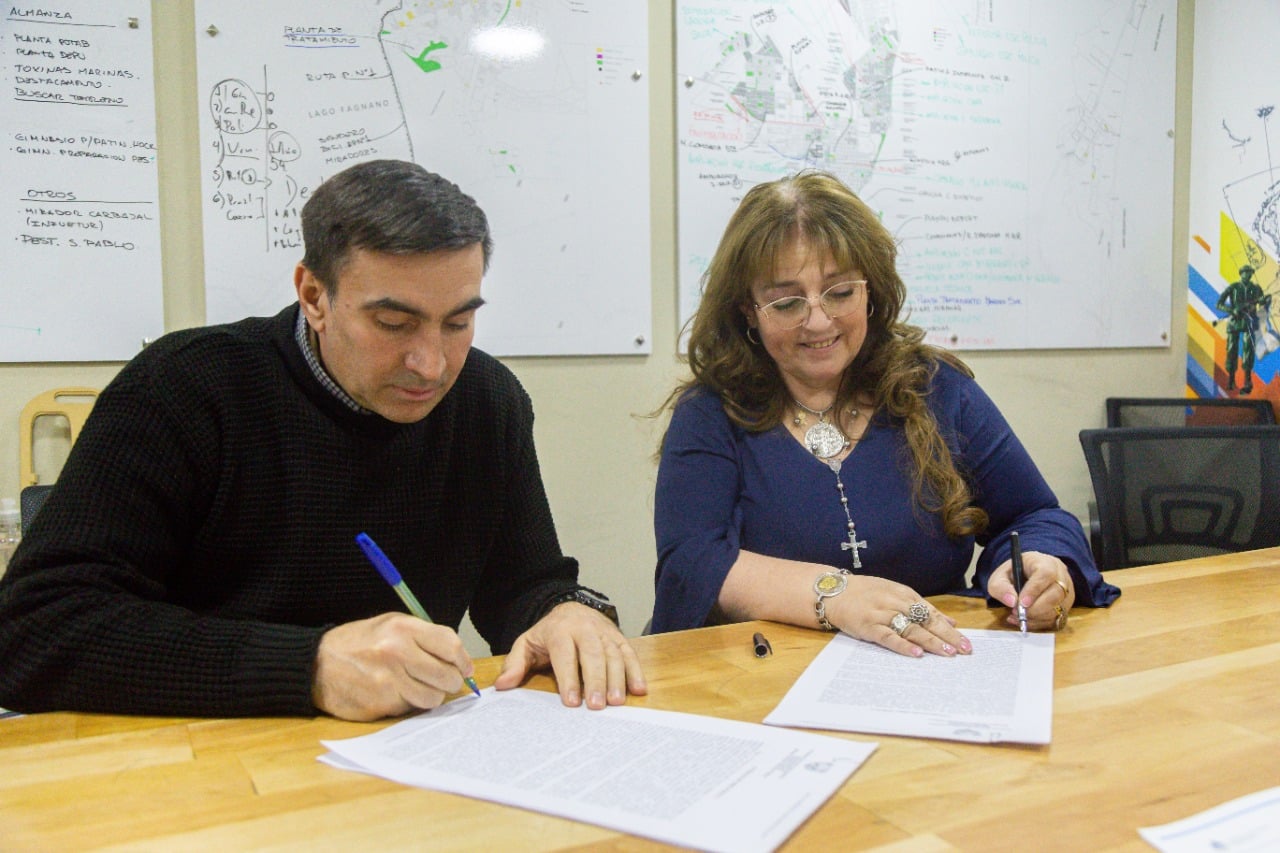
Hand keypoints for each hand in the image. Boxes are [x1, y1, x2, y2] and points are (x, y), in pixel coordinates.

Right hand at [311, 613, 474, 720]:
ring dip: (432, 696)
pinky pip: (410, 708)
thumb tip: (458, 658)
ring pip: (433, 698)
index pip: (450, 645)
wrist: (316, 664)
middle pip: (447, 676)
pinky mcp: (380, 703)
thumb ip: (423, 637)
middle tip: (446, 682)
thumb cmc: (358, 643)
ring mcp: (388, 680)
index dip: (464, 660)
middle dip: (452, 682)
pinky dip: (409, 704)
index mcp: (403, 628)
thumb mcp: (390, 625)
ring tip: (420, 688)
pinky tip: (397, 694)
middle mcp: (397, 653)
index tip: (465, 668)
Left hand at [494, 601, 647, 708]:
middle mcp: (585, 629)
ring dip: (617, 679)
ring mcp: (604, 632)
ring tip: (615, 702)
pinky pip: (630, 653)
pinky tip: (638, 690)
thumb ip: (515, 664)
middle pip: (592, 654)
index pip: (565, 654)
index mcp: (559, 630)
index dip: (568, 678)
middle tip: (596, 706)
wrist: (571, 607)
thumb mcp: (526, 644)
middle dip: (595, 680)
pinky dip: (636, 671)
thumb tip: (502, 685)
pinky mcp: (619, 637)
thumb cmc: (548, 634)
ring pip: (614, 654)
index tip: (571, 701)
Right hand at [829, 575, 971, 657]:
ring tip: (947, 653)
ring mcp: (881, 614)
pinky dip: (903, 646)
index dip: (950, 629)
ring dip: (930, 642)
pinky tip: (916, 654)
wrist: (834, 591)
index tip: (967, 642)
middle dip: (947, 636)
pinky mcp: (868, 626)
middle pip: (926, 621)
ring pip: (911, 628)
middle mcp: (895, 603)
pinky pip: (888, 637)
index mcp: (904, 594)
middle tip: (965, 650)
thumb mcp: (896, 593)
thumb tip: (950, 621)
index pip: (932, 612)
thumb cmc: (866, 593)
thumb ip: (922, 607)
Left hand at [988, 551, 1075, 630]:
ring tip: (1017, 616)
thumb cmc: (1016, 573)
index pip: (1046, 574)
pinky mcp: (1066, 608)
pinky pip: (1057, 620)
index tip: (1021, 603)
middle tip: (1017, 612)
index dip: (1034, 590)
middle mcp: (1061, 576)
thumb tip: (1011, 602)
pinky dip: (1039, 624)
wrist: (1029, 574)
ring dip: (1036, 618)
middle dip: (1035, 608)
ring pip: (1058, 609)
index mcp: (1045, 562)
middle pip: (1056, 594)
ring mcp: (1068, 593)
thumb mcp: (1001, 575)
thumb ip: (1000, 586)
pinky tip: (1024, 621)